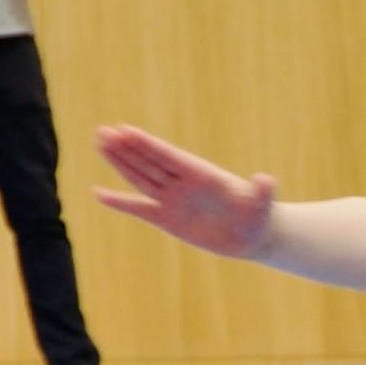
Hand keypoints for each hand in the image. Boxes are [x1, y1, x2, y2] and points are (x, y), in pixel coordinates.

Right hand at [94, 125, 276, 258]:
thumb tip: (266, 179)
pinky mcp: (167, 219)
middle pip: (149, 163)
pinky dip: (120, 203)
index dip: (147, 145)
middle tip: (102, 131)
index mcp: (202, 175)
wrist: (253, 235)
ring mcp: (173, 200)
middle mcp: (183, 183)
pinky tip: (99, 193)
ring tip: (100, 143)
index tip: (126, 130)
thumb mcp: (263, 205)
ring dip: (120, 162)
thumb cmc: (260, 216)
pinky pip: (139, 208)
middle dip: (126, 148)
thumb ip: (263, 191)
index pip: (169, 157)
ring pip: (141, 178)